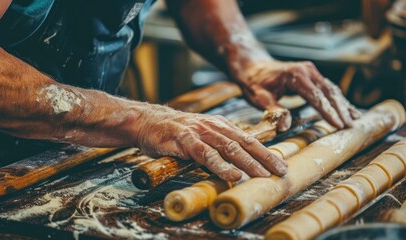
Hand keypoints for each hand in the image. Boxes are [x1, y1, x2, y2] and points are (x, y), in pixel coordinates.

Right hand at [134, 104, 286, 180]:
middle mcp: (214, 127)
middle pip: (244, 143)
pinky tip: (231, 175)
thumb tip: (239, 162)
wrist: (150, 121)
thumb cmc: (178, 132)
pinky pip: (205, 154)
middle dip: (264, 158)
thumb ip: (219, 145)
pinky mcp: (184, 140)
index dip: (266, 152)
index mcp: (221, 125)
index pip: (248, 139)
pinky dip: (219, 165)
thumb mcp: (203, 134)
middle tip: (279, 171)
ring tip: (261, 175)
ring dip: (247, 162)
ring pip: (228, 147)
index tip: (280, 165)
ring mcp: (200, 132)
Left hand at [233, 60, 360, 129]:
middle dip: (340, 110)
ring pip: (331, 90)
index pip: (316, 96)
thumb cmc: (255, 83)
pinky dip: (338, 100)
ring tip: (354, 120)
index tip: (338, 125)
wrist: (253, 67)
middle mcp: (307, 70)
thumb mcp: (259, 98)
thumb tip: (286, 125)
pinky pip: (328, 88)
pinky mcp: (312, 75)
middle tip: (350, 127)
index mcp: (296, 76)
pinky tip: (348, 110)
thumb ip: (273, 111)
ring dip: (343, 105)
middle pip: (328, 92)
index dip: (328, 112)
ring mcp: (311, 71)